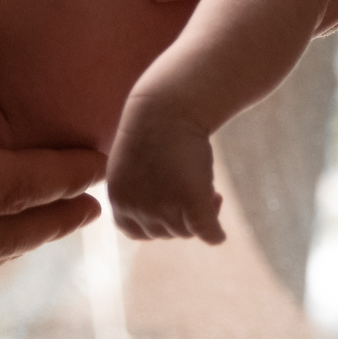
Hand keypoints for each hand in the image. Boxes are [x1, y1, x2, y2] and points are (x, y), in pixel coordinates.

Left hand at [105, 105, 223, 243]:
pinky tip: (219, 233)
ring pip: (187, 230)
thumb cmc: (153, 127)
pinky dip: (215, 233)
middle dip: (182, 217)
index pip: (136, 232)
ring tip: (209, 187)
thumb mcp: (133, 166)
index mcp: (118, 200)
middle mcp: (137, 209)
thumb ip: (139, 192)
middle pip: (165, 232)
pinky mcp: (191, 202)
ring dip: (201, 214)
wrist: (167, 105)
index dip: (156, 223)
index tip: (173, 208)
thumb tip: (159, 214)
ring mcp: (163, 208)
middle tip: (198, 190)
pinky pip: (208, 231)